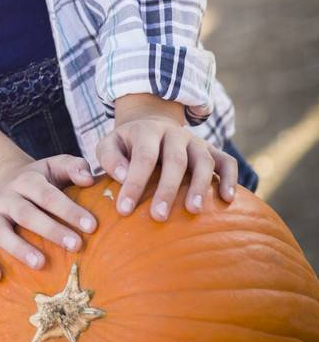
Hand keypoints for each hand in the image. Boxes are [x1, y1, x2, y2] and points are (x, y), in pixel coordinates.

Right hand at [0, 151, 97, 283]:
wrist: (4, 184)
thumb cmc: (41, 183)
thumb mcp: (56, 168)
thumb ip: (74, 167)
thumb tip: (88, 178)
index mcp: (27, 180)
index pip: (48, 194)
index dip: (69, 210)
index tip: (92, 226)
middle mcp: (6, 197)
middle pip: (26, 213)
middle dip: (51, 230)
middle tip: (76, 245)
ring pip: (1, 231)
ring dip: (19, 248)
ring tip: (40, 264)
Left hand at [96, 114, 238, 220]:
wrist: (152, 124)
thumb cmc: (127, 145)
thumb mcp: (110, 144)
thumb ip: (110, 158)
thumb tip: (122, 176)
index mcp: (148, 131)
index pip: (143, 157)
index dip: (134, 183)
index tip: (124, 210)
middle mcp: (175, 134)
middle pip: (175, 160)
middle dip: (167, 189)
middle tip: (158, 217)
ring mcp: (196, 142)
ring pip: (203, 161)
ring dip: (199, 185)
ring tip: (193, 210)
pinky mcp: (212, 151)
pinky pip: (227, 162)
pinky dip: (230, 179)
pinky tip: (227, 199)